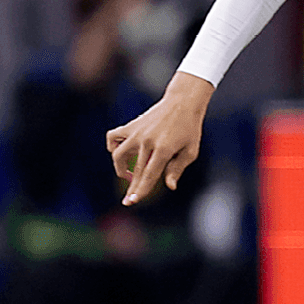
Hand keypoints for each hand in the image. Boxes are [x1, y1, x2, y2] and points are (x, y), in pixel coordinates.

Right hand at [106, 72, 213, 204]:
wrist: (183, 102)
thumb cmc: (190, 128)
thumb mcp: (190, 150)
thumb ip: (177, 169)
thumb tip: (169, 186)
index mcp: (164, 149)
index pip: (149, 174)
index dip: (141, 189)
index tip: (132, 201)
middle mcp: (148, 141)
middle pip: (135, 170)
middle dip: (131, 188)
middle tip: (128, 201)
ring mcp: (137, 132)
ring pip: (118, 155)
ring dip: (120, 169)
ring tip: (127, 175)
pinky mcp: (131, 125)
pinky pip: (113, 137)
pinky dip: (112, 146)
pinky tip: (119, 152)